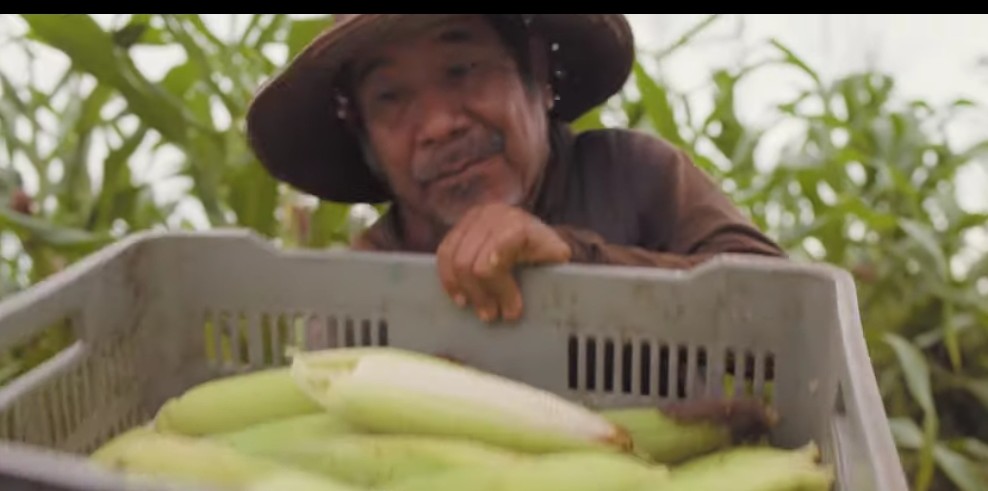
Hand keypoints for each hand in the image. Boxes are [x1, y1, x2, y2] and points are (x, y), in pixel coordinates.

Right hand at [436, 203, 570, 322]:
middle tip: (490, 315)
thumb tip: (548, 282)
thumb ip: (550, 266)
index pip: (492, 264)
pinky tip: (459, 295)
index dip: (499, 291)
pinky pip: (443, 253)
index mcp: (517, 225)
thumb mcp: (555, 256)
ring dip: (460, 289)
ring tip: (473, 307)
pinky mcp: (459, 224)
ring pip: (452, 259)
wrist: (535, 230)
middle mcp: (492, 216)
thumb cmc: (546, 249)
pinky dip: (448, 278)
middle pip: (468, 264)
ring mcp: (472, 218)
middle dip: (479, 295)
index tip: (510, 312)